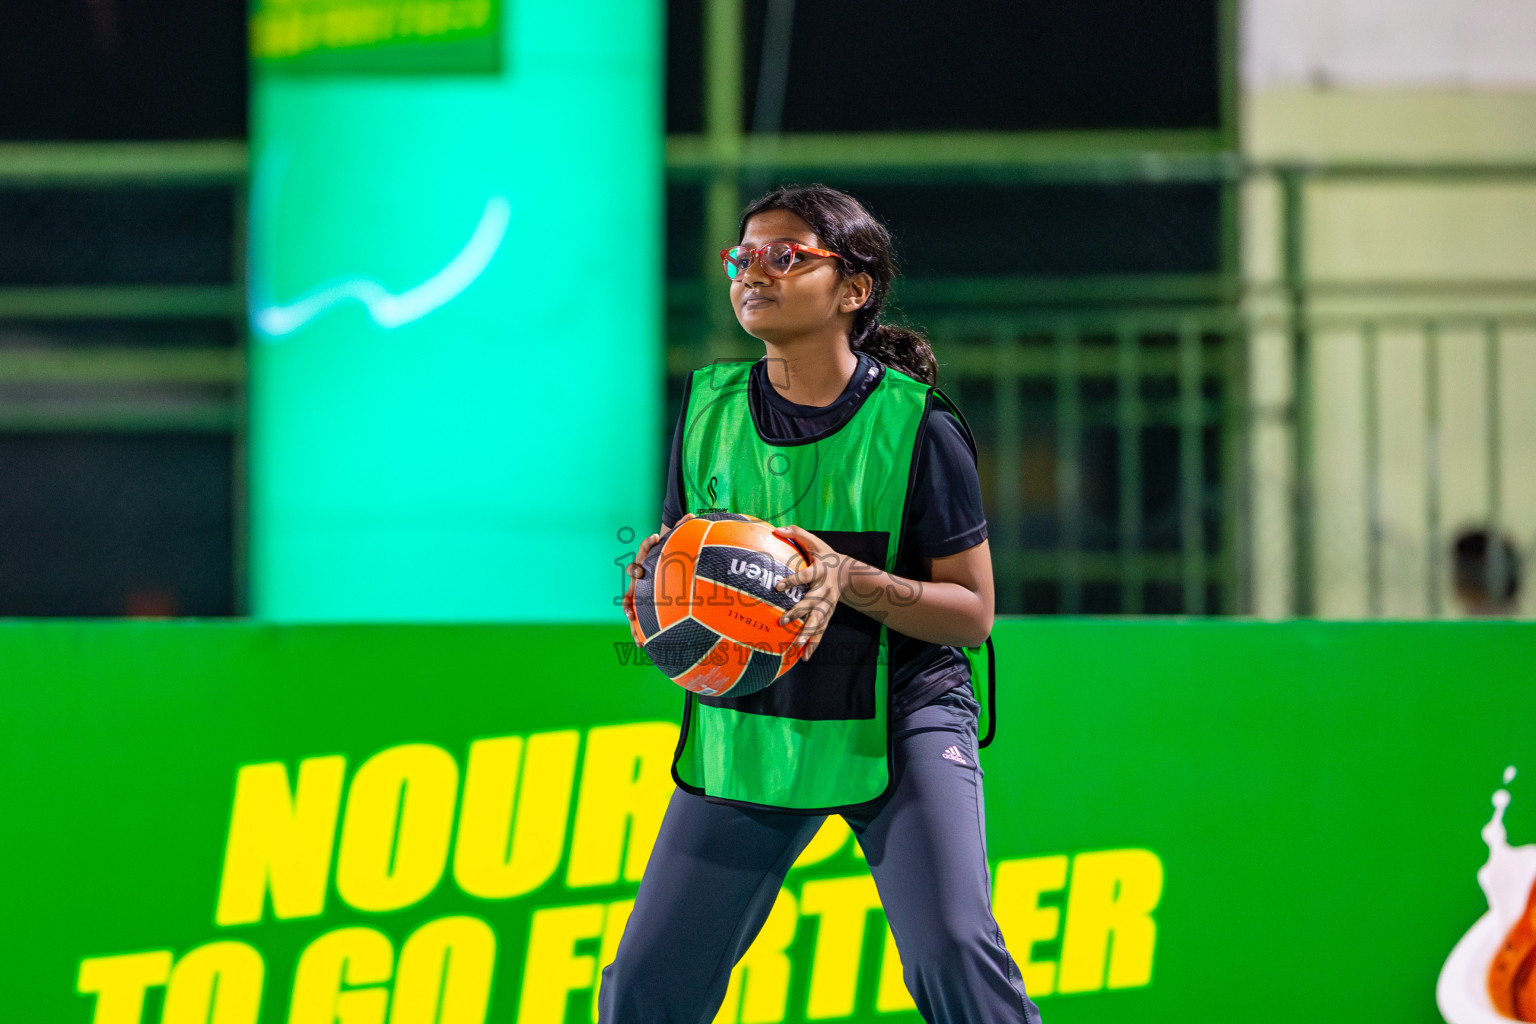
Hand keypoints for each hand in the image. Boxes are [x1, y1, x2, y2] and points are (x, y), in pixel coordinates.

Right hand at [624, 514, 697, 618]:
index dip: (649, 543)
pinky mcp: (636, 600)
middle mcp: (639, 571)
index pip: (646, 548)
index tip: (656, 537)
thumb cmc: (666, 558)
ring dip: (628, 601)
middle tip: (640, 571)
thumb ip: (681, 530)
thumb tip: (693, 514)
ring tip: (630, 610)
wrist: (657, 572)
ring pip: (628, 592)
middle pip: (633, 569)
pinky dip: (629, 614)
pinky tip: (632, 621)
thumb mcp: (672, 546)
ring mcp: (636, 586)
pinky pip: (631, 608)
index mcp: (648, 557)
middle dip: (635, 570)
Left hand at [769, 524, 849, 661]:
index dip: (793, 580)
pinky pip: (821, 630)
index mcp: (820, 572)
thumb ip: (796, 533)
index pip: (805, 575)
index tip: (778, 586)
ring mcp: (828, 604)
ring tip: (798, 646)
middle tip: (784, 621)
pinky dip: (814, 643)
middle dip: (800, 613)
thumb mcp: (814, 541)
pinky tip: (805, 656)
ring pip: (819, 621)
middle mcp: (825, 590)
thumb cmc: (826, 555)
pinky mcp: (828, 614)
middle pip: (813, 603)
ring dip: (809, 633)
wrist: (848, 573)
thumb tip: (776, 529)